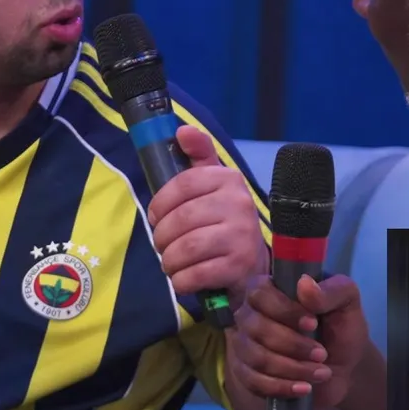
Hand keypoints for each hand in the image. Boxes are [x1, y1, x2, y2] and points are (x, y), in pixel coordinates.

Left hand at [147, 125, 265, 307]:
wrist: (253, 264)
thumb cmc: (223, 220)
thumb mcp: (212, 184)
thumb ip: (198, 156)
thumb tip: (182, 130)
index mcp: (228, 179)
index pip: (182, 184)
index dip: (160, 203)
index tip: (156, 217)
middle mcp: (239, 204)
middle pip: (181, 219)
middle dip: (162, 237)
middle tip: (162, 245)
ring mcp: (242, 236)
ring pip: (186, 248)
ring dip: (169, 260)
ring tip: (170, 262)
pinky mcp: (240, 266)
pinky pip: (197, 274)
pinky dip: (181, 280)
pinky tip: (182, 278)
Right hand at [230, 273, 367, 408]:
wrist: (344, 366)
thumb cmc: (341, 327)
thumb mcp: (347, 303)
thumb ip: (331, 290)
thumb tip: (304, 284)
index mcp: (270, 289)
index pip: (260, 293)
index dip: (284, 310)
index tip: (313, 323)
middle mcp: (250, 314)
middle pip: (256, 328)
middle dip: (292, 345)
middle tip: (322, 353)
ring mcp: (245, 344)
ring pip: (256, 357)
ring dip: (292, 368)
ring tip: (321, 372)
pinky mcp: (247, 373)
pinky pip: (253, 382)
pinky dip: (281, 387)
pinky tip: (304, 388)